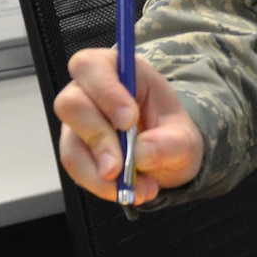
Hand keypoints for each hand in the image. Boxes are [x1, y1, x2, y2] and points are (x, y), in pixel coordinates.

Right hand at [55, 48, 203, 206]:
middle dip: (98, 138)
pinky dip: (101, 185)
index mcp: (118, 70)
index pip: (92, 66)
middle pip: (71, 104)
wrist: (168, 158)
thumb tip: (142, 152)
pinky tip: (127, 190)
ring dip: (100, 172)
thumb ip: (170, 143)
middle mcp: (89, 92)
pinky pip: (77, 169)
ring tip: (135, 187)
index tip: (128, 120)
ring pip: (71, 144)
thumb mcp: (185, 139)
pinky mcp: (76, 150)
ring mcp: (78, 123)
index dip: (105, 91)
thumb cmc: (172, 134)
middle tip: (121, 165)